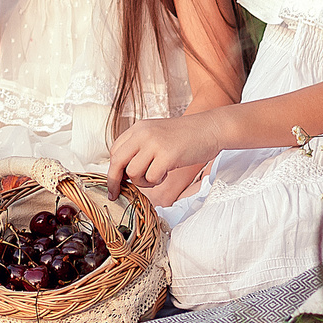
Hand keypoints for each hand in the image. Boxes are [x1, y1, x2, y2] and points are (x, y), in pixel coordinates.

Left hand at [102, 109, 235, 194]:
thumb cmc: (185, 136)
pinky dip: (156, 181)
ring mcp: (154, 144)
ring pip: (133, 172)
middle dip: (114, 181)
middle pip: (117, 161)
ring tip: (156, 176)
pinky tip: (166, 174)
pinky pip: (151, 177)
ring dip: (142, 182)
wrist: (210, 128)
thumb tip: (123, 171)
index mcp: (138, 128)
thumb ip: (140, 147)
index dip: (112, 169)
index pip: (114, 151)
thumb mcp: (157, 134)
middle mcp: (143, 133)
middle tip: (115, 194)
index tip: (114, 183)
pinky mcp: (167, 156)